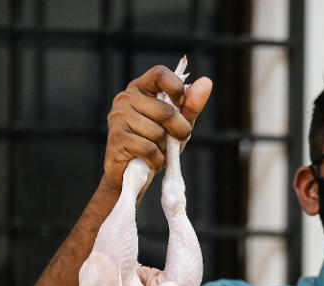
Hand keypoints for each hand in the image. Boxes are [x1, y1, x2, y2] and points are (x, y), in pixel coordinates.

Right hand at [103, 65, 212, 193]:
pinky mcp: (117, 138)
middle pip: (165, 110)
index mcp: (141, 88)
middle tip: (175, 139)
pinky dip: (156, 160)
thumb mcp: (178, 124)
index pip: (160, 74)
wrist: (131, 174)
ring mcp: (118, 117)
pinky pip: (149, 149)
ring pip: (157, 132)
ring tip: (156, 150)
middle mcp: (126, 98)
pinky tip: (150, 160)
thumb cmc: (156, 144)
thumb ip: (191, 105)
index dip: (176, 88)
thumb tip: (207, 82)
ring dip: (164, 148)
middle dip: (179, 130)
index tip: (181, 104)